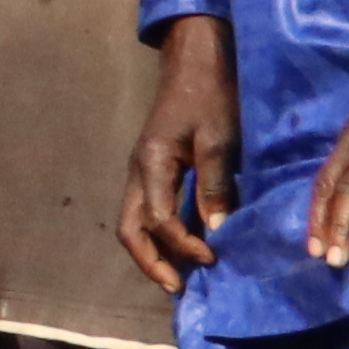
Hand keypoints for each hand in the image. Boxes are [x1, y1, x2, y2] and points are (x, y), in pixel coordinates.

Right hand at [122, 19, 243, 286]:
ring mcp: (141, 170)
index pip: (159, 220)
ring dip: (151, 251)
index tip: (214, 257)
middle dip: (150, 262)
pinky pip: (145, 210)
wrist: (195, 61)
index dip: (184, 245)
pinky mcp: (152, 168)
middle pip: (129, 229)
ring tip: (177, 275)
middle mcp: (138, 172)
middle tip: (177, 288)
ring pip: (132, 222)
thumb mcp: (219, 138)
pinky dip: (158, 234)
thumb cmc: (210, 95)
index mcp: (151, 164)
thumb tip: (214, 230)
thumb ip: (214, 184)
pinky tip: (182, 244)